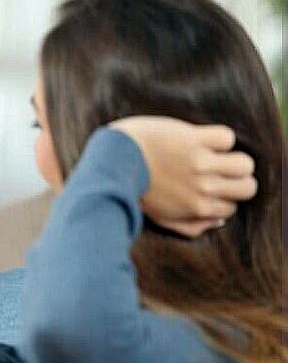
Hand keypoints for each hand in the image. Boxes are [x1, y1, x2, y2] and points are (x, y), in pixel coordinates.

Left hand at [108, 116, 256, 236]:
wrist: (114, 161)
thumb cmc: (134, 189)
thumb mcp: (159, 217)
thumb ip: (189, 226)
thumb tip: (218, 221)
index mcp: (196, 208)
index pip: (231, 207)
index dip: (222, 198)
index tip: (208, 189)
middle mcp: (203, 188)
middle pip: (248, 187)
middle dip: (237, 180)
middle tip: (218, 172)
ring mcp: (201, 163)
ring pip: (245, 163)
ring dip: (233, 158)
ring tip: (215, 155)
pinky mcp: (195, 139)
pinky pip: (227, 137)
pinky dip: (218, 137)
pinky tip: (201, 140)